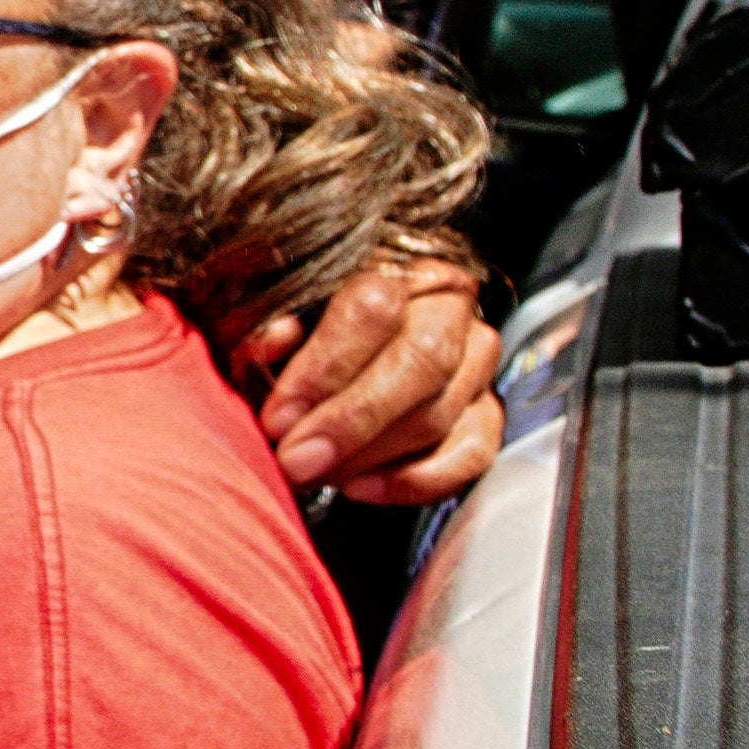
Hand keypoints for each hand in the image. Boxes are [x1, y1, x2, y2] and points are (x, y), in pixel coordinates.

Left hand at [228, 253, 504, 503]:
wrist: (325, 346)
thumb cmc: (290, 324)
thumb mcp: (265, 310)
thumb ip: (263, 323)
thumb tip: (270, 343)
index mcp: (392, 261)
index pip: (375, 307)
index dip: (324, 368)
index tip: (278, 418)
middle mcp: (445, 302)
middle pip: (423, 360)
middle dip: (353, 421)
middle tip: (297, 461)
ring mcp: (474, 357)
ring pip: (442, 413)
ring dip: (370, 455)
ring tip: (314, 473)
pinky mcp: (485, 409)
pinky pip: (472, 453)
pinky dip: (417, 480)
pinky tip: (362, 487)